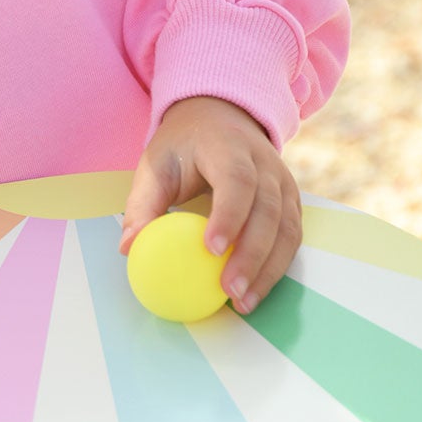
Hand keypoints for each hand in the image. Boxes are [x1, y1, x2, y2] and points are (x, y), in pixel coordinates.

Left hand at [118, 96, 301, 313]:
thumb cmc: (182, 147)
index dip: (229, 215)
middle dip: (252, 255)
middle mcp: (263, 162)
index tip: (211, 250)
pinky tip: (257, 290)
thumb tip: (129, 249)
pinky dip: (277, 266)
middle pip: (267, 210)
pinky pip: (291, 236)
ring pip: (286, 227)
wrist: (219, 118)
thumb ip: (143, 205)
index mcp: (227, 145)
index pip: (236, 179)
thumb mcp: (155, 165)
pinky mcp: (290, 200)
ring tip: (244, 303)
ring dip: (269, 269)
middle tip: (229, 291)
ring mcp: (282, 181)